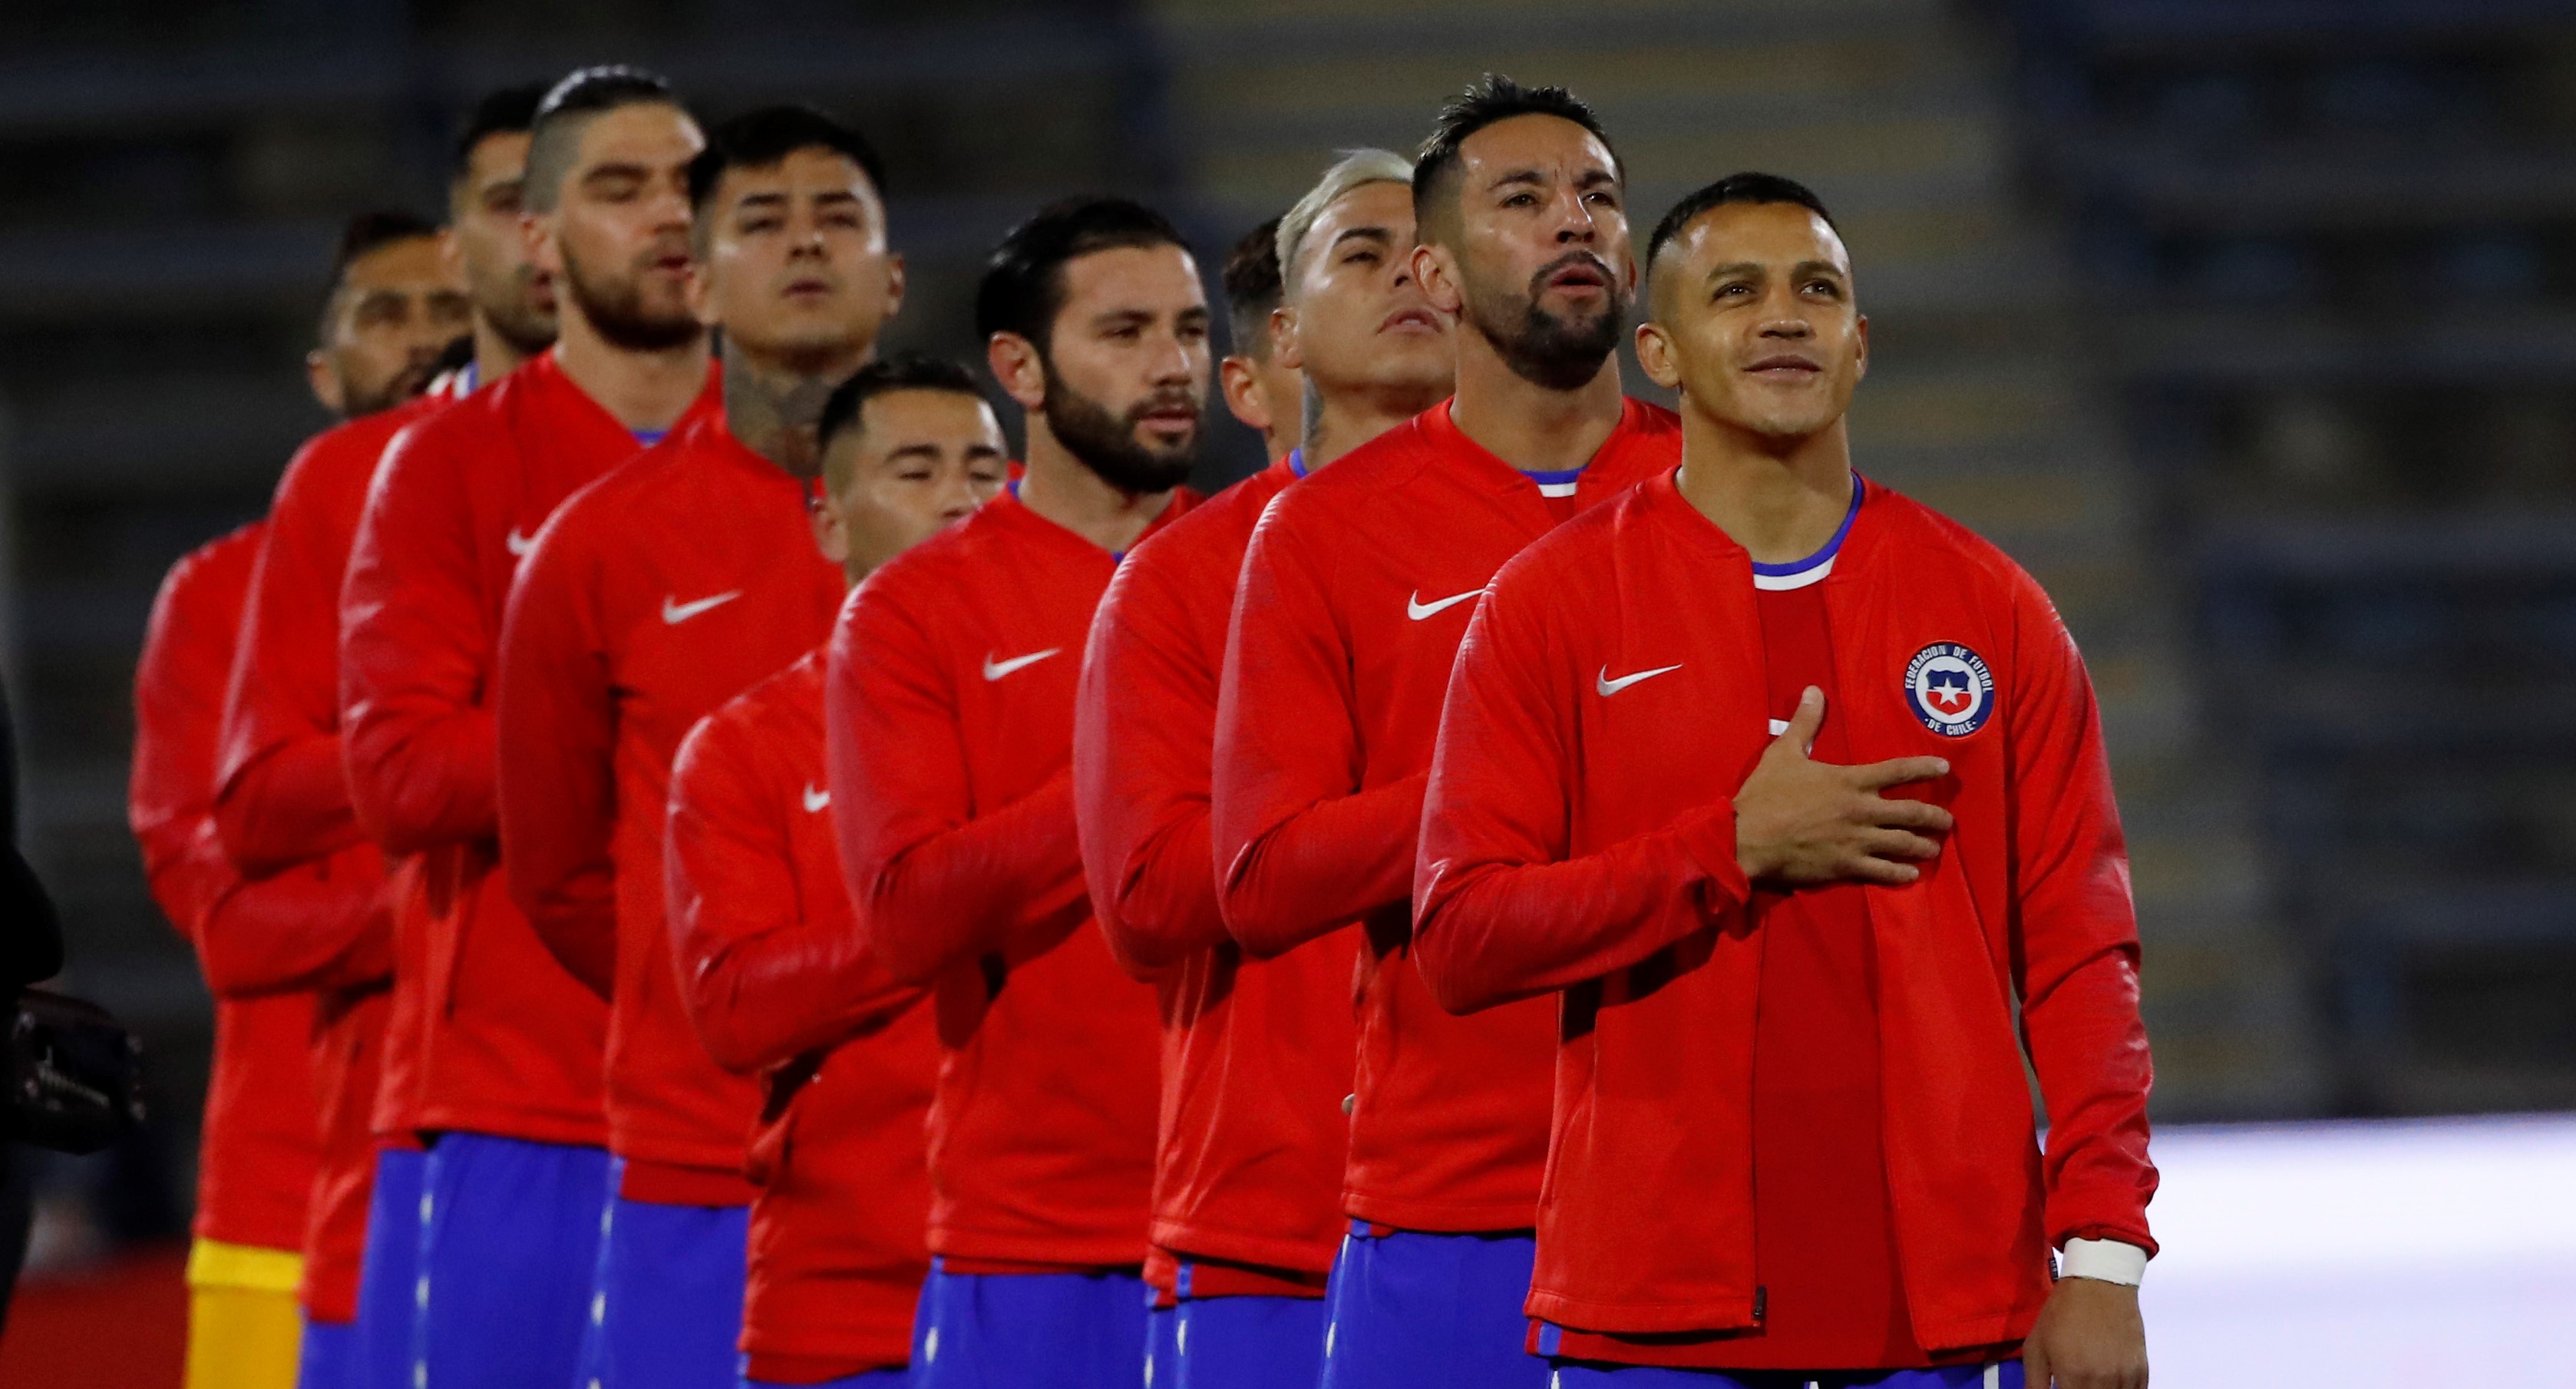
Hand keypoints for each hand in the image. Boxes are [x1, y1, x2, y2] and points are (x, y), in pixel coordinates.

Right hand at [1733, 687, 1953, 886]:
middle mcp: (1862, 810)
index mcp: (1850, 781)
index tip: (1945, 768)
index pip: (1898, 771)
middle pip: (1911, 812)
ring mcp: (1857, 841)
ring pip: (1903, 844)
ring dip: (1923, 846)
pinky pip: (1883, 872)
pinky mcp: (1847, 866)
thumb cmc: (1766, 795)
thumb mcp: (1783, 753)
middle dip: (1935, 817)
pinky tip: (1911, 875)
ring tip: (1933, 849)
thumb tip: (1814, 690)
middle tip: (1947, 821)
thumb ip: (1804, 723)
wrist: (1748, 839)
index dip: (1924, 768)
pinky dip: (1901, 874)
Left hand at [2023, 1276, 2146, 1388]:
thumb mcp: (2035, 1346)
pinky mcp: (2142, 1370)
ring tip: (2090, 1381)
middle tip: (2074, 1383)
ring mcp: (2125, 1377)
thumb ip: (2034, 1383)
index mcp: (2073, 1377)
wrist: (2099, 1285)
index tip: (2062, 1388)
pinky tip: (2110, 1384)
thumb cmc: (2061, 1314)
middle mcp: (2102, 1382)